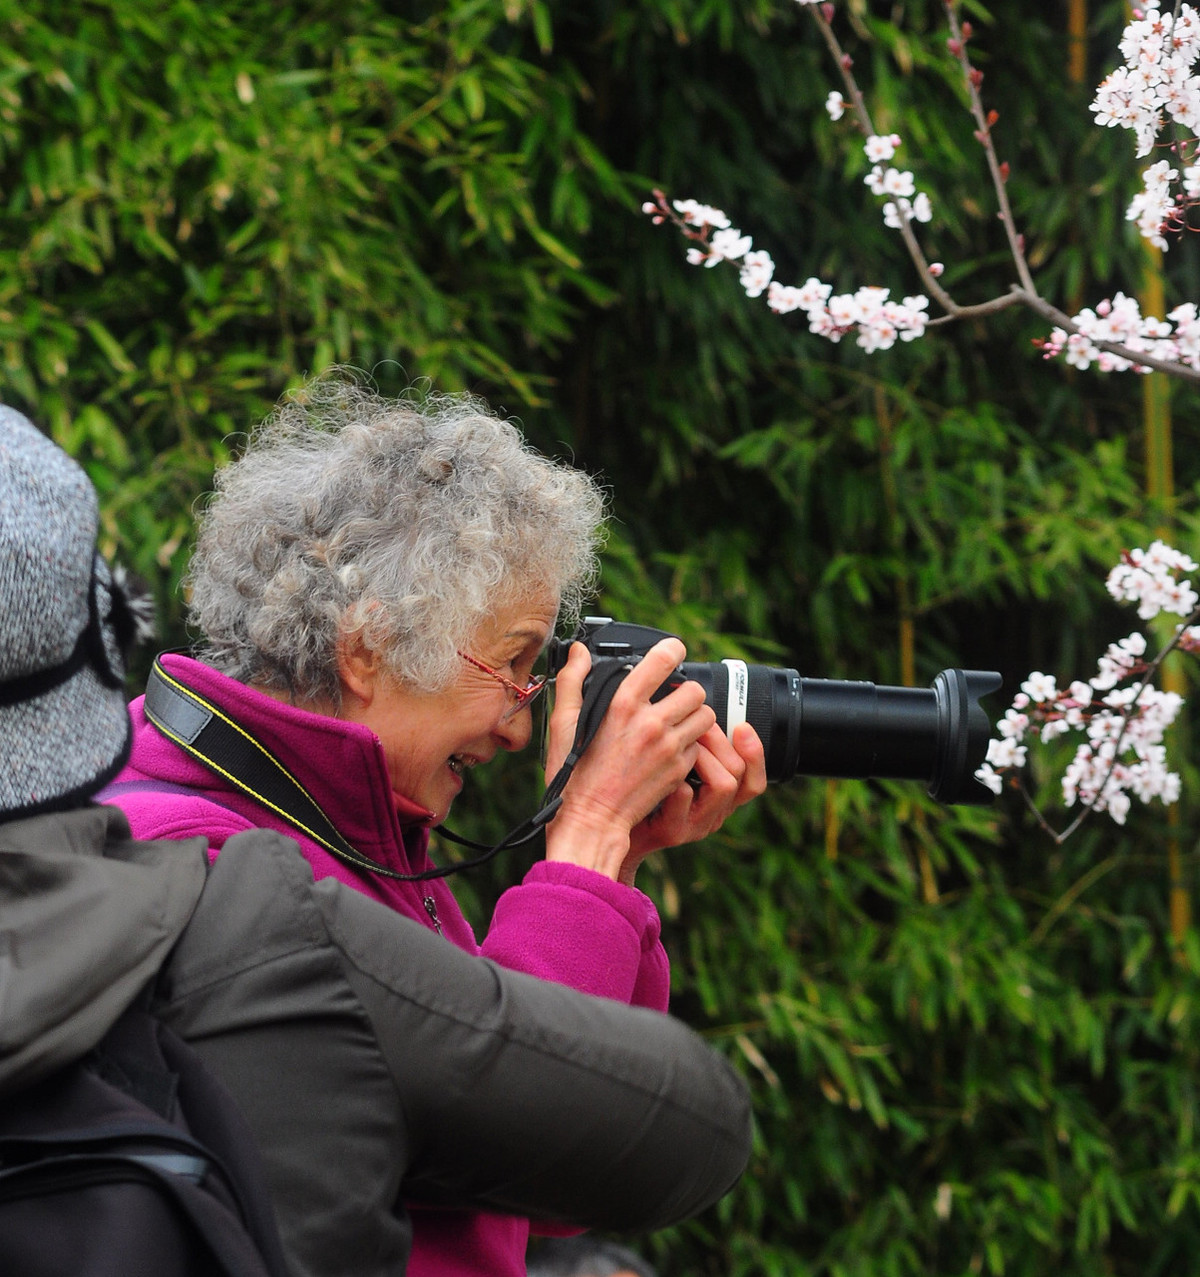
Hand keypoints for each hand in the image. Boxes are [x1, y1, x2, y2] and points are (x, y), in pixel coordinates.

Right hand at [542, 638, 765, 884]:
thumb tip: (579, 652)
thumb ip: (572, 680)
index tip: (672, 652)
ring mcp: (669, 748)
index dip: (673, 650)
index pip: (664, 659)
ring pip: (705, 715)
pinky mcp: (679, 769)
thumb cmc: (573, 774)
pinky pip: (699, 745)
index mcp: (623, 704)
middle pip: (694, 688)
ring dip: (694, 715)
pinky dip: (690, 743)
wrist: (592, 819)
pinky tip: (670, 748)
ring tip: (676, 721)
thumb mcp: (562, 722)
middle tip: (671, 697)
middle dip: (685, 689)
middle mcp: (651, 722)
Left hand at [621, 717, 765, 885]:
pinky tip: (659, 768)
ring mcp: (693, 824)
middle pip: (740, 773)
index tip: (742, 726)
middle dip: (719, 740)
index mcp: (717, 801)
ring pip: (724, 783)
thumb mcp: (670, 768)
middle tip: (695, 725)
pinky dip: (677, 777)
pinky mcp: (670, 829)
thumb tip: (698, 705)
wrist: (605, 826)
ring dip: (703, 754)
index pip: (754, 780)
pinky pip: (686, 796)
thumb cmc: (635, 790)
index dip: (755, 752)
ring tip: (679, 741)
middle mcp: (712, 815)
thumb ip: (691, 746)